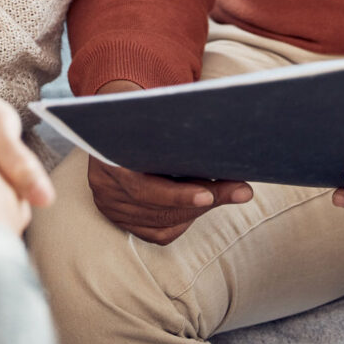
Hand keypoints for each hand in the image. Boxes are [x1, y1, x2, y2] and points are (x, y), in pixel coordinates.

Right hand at [87, 79, 252, 244]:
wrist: (113, 117)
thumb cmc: (139, 110)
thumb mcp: (152, 110)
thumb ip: (175, 126)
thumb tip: (222, 140)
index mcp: (105, 156)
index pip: (143, 188)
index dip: (178, 195)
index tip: (209, 195)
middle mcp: (103, 185)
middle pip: (158, 208)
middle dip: (203, 201)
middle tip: (240, 190)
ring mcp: (109, 205)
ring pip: (162, 223)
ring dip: (197, 211)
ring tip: (226, 192)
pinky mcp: (120, 217)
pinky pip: (158, 233)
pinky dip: (183, 222)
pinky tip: (199, 206)